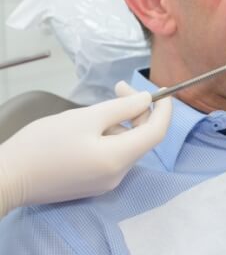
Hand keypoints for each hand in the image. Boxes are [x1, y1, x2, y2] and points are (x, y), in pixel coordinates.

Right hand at [0, 81, 170, 215]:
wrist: (7, 177)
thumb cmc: (44, 143)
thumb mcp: (86, 118)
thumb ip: (122, 108)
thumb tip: (147, 100)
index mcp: (119, 159)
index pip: (157, 132)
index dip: (164, 110)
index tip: (163, 90)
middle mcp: (118, 175)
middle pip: (142, 138)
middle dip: (137, 110)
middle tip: (119, 87)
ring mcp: (105, 182)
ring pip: (126, 145)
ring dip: (122, 122)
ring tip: (98, 108)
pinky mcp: (92, 184)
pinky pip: (112, 156)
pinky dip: (110, 136)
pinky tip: (91, 126)